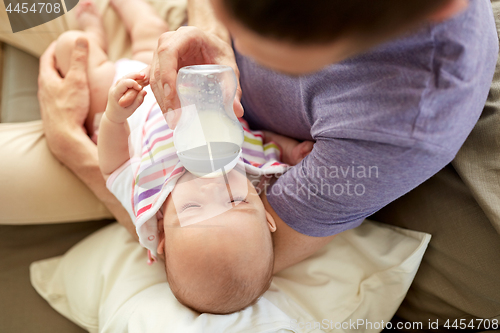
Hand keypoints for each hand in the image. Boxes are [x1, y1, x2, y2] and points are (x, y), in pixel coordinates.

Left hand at [38, 37, 90, 159]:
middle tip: (67, 59)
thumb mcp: (77, 80)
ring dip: (61, 80)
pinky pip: (58, 99)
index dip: (53, 49)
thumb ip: (79, 59)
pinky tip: (74, 98)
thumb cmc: (70, 108)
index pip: (46, 59)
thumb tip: (81, 38)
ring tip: (72, 77)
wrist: (65, 136)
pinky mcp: (54, 114)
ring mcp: (48, 104)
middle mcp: (44, 91)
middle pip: (48, 73)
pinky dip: (65, 93)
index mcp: (47, 79)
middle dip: (57, 64)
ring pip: (53, 87)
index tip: (60, 43)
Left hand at [105, 72, 146, 123]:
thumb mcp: (131, 110)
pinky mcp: (119, 86)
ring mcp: (115, 86)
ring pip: (125, 76)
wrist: (113, 115)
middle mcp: (114, 88)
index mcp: (115, 94)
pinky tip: (140, 78)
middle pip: (124, 77)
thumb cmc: (122, 114)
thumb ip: (138, 101)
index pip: (124, 83)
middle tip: (145, 75)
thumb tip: (145, 91)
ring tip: (144, 76)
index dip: (133, 83)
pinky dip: (133, 78)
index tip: (141, 88)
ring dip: (134, 75)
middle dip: (134, 75)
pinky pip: (126, 79)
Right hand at [143, 26, 243, 128]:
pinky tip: (167, 113)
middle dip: (164, 95)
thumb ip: (233, 86)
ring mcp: (160, 54)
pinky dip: (159, 98)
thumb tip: (237, 111)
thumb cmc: (219, 52)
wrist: (211, 45)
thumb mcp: (228, 65)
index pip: (168, 52)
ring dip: (161, 100)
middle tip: (175, 118)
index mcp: (186, 35)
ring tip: (173, 120)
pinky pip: (154, 82)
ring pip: (154, 78)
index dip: (167, 74)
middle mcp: (168, 42)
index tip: (172, 97)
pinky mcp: (158, 66)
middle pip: (158, 69)